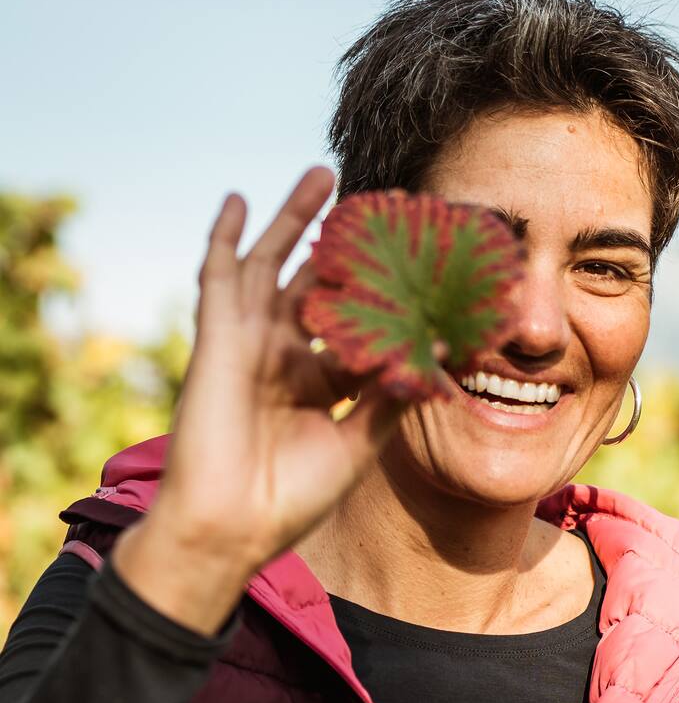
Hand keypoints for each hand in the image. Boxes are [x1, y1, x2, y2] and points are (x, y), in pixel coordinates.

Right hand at [157, 165, 430, 571]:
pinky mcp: (217, 339)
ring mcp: (248, 345)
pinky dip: (227, 237)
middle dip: (344, 246)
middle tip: (381, 205)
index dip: (386, 297)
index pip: (356, 328)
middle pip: (316, 286)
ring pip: (272, 267)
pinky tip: (240, 198)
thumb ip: (392, 395)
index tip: (423, 265)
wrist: (231, 527)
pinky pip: (220, 277)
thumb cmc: (291, 499)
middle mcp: (283, 359)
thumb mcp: (358, 443)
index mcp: (316, 386)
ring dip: (293, 220)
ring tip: (324, 175)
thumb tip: (438, 350)